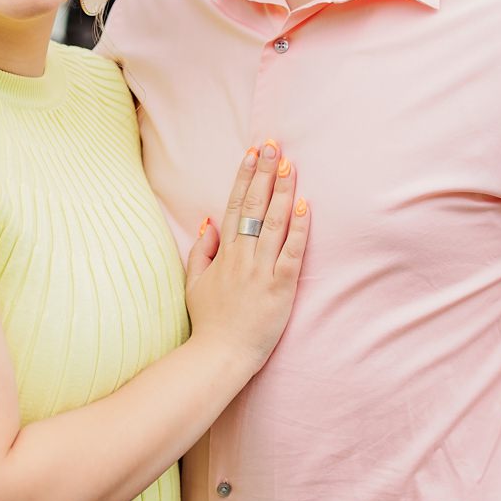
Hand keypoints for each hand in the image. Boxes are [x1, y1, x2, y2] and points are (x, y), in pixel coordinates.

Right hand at [184, 141, 309, 371]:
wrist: (220, 355)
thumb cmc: (210, 321)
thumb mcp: (194, 283)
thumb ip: (201, 251)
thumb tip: (208, 220)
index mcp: (224, 253)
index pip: (235, 205)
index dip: (245, 177)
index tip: (252, 153)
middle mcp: (242, 256)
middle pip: (255, 206)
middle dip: (265, 173)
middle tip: (274, 145)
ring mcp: (262, 269)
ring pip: (275, 222)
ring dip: (283, 191)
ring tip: (291, 164)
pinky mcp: (281, 286)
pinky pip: (293, 251)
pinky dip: (300, 228)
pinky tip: (306, 206)